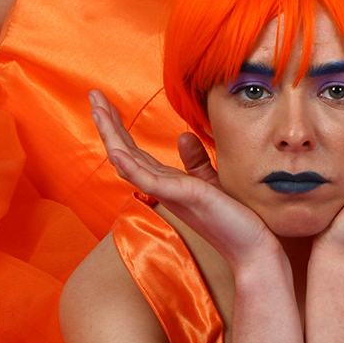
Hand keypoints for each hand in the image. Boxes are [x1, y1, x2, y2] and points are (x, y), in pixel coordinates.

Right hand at [89, 89, 277, 266]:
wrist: (250, 246)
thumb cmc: (232, 217)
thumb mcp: (211, 181)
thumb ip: (195, 161)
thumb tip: (182, 137)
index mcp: (168, 181)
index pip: (136, 152)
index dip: (119, 128)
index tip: (105, 103)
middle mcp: (163, 187)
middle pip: (126, 152)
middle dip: (108, 124)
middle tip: (93, 96)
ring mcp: (170, 193)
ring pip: (131, 163)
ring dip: (113, 136)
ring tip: (98, 110)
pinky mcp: (184, 198)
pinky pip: (151, 182)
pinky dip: (132, 167)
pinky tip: (117, 152)